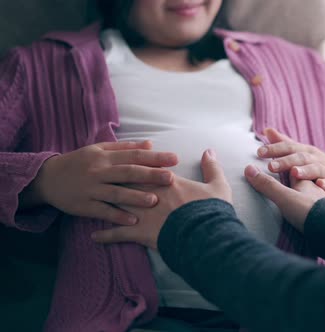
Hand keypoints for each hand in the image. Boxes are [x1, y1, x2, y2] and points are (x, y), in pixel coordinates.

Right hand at [30, 141, 177, 224]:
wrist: (47, 178)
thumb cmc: (79, 163)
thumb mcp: (99, 150)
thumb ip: (125, 147)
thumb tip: (150, 144)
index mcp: (104, 156)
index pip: (134, 155)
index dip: (154, 157)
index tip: (174, 159)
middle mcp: (99, 171)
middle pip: (128, 172)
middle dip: (150, 175)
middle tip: (170, 178)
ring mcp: (91, 189)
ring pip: (116, 193)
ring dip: (136, 197)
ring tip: (154, 200)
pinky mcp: (84, 205)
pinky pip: (103, 211)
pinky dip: (117, 216)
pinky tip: (133, 220)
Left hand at [91, 149, 231, 248]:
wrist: (205, 236)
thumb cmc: (212, 212)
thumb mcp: (219, 186)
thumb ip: (212, 168)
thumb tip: (209, 151)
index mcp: (167, 182)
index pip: (147, 168)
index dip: (139, 164)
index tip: (131, 161)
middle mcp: (150, 194)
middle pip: (126, 181)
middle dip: (114, 178)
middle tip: (101, 176)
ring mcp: (142, 213)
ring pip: (117, 203)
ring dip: (104, 203)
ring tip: (92, 202)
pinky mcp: (139, 233)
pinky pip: (117, 233)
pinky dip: (105, 235)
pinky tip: (94, 237)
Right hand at [244, 164, 324, 232]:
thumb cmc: (309, 211)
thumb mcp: (284, 197)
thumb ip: (267, 185)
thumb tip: (248, 169)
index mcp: (304, 182)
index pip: (293, 168)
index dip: (283, 161)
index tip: (272, 159)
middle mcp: (313, 190)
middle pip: (301, 179)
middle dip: (292, 174)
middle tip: (283, 173)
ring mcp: (319, 203)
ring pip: (309, 193)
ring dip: (301, 191)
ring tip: (292, 193)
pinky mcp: (323, 218)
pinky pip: (315, 208)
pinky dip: (308, 206)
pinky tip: (305, 212)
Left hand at [257, 128, 324, 200]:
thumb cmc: (314, 164)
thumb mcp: (300, 152)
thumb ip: (283, 143)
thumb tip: (266, 129)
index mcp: (304, 151)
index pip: (288, 147)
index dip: (274, 149)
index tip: (259, 152)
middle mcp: (315, 158)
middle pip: (300, 158)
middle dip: (285, 161)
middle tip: (271, 167)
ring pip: (315, 169)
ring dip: (305, 171)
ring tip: (294, 173)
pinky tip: (320, 185)